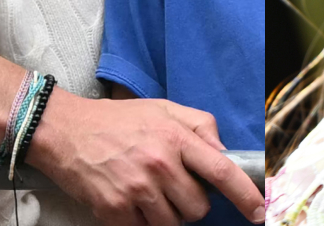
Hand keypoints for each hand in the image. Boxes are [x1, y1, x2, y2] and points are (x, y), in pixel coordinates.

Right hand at [27, 90, 263, 225]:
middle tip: (170, 185)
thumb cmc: (116, 120)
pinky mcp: (115, 210)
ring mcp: (136, 190)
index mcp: (175, 138)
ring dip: (166, 215)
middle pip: (198, 208)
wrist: (65, 131)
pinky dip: (141, 222)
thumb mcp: (163, 109)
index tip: (259, 210)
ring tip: (148, 192)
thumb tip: (224, 152)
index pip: (222, 171)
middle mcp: (159, 165)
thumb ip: (200, 126)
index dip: (246, 195)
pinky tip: (130, 201)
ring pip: (173, 224)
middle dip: (190, 202)